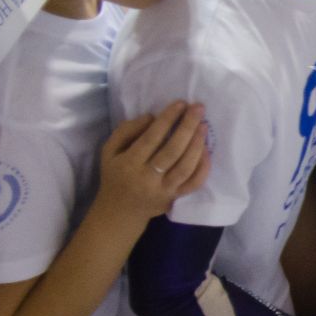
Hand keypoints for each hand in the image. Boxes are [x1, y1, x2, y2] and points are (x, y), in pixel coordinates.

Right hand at [97, 102, 208, 221]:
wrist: (120, 211)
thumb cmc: (116, 175)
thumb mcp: (109, 151)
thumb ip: (126, 131)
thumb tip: (151, 117)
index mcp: (129, 164)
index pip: (151, 138)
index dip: (167, 119)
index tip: (180, 103)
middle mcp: (147, 178)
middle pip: (172, 150)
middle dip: (187, 127)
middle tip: (198, 108)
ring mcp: (164, 190)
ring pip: (185, 167)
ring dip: (197, 144)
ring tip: (203, 126)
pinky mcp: (175, 198)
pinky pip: (194, 183)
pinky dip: (203, 167)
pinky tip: (206, 150)